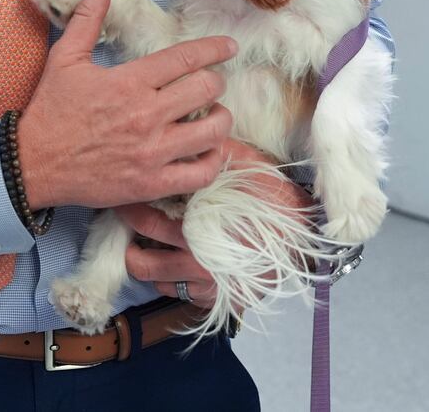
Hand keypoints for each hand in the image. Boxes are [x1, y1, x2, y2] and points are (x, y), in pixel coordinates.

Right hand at [18, 0, 236, 210]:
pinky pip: (201, 173)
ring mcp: (152, 151)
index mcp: (129, 81)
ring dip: (220, 119)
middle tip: (210, 85)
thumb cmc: (51, 110)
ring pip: (212, 130)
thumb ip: (89, 16)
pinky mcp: (152, 183)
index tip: (230, 47)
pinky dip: (212, 162)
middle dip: (215, 83)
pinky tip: (207, 153)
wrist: (32, 163)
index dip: (214, 49)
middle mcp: (146, 114)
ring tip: (213, 117)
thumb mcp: (65, 57)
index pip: (185, 57)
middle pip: (206, 89)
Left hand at [119, 141, 314, 308]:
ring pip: (152, 278)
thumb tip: (183, 129)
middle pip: (140, 254)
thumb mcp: (244, 164)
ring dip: (143, 259)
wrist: (307, 235)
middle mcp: (196, 259)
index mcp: (197, 224)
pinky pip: (176, 293)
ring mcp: (204, 283)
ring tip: (142, 243)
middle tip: (126, 214)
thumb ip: (211, 152)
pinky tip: (172, 260)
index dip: (129, 203)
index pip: (145, 218)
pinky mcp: (214, 299)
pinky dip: (168, 278)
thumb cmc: (274, 196)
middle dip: (129, 233)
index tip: (122, 193)